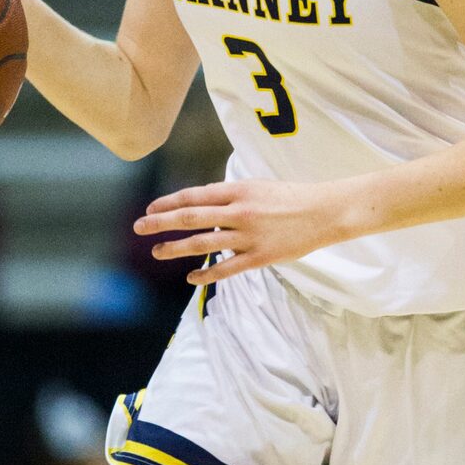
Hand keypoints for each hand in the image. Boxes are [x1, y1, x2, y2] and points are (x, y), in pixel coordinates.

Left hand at [135, 178, 350, 284]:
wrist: (324, 212)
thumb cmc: (290, 197)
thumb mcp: (257, 187)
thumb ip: (229, 197)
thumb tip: (203, 208)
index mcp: (237, 190)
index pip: (193, 196)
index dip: (168, 202)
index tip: (150, 208)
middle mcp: (238, 212)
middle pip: (190, 217)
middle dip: (160, 223)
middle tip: (139, 227)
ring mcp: (248, 236)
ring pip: (203, 243)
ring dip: (175, 248)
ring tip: (157, 252)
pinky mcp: (259, 257)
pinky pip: (226, 268)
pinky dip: (206, 273)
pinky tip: (191, 277)